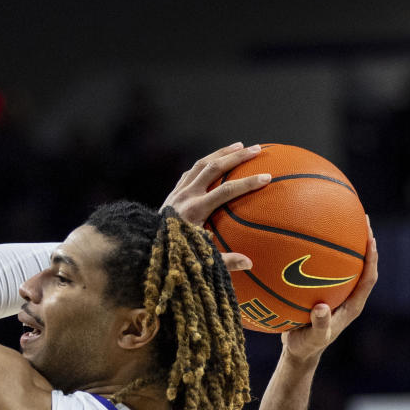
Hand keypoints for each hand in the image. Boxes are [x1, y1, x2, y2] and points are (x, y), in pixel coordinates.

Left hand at [161, 142, 271, 271]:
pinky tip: (216, 162)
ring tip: (240, 146)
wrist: (141, 250)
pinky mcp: (172, 193)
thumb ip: (223, 262)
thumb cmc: (172, 256)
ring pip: (201, 164)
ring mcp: (177, 192)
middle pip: (213, 168)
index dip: (248, 183)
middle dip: (237, 157)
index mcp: (194, 211)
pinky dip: (205, 164)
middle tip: (258, 149)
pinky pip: (190, 172)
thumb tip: (249, 264)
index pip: (226, 190)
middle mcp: (185, 196)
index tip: (267, 177)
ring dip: (221, 153)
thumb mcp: (197, 261)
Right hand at [282, 218, 376, 363]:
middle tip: (361, 218)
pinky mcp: (323, 292)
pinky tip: (308, 241)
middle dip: (364, 241)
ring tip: (341, 221)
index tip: (371, 237)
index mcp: (352, 305)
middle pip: (362, 264)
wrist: (299, 351)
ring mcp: (336, 293)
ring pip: (345, 265)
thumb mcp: (313, 338)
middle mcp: (348, 295)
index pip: (368, 277)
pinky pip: (325, 270)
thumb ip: (319, 324)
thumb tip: (320, 308)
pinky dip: (321, 255)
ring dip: (346, 244)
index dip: (372, 258)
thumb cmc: (307, 345)